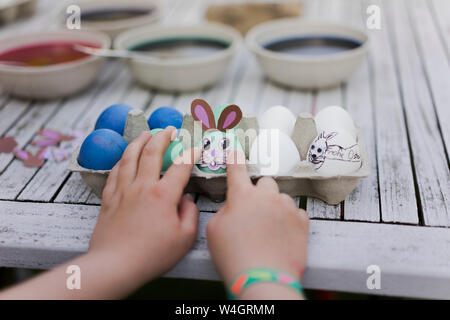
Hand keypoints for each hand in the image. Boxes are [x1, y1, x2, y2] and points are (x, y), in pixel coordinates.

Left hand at [89, 128, 200, 281]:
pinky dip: (120, 161)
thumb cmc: (152, 255)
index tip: (196, 147)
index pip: (180, 166)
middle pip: (151, 152)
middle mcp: (142, 187)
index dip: (191, 153)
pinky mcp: (108, 199)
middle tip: (169, 129)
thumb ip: (190, 214)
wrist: (115, 265)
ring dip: (138, 141)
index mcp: (163, 195)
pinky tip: (124, 158)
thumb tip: (186, 199)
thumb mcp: (184, 238)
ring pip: (129, 157)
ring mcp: (123, 191)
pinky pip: (113, 173)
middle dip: (162, 136)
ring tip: (145, 133)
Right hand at [206, 150, 308, 298]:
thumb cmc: (233, 256)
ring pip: (282, 197)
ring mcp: (287, 208)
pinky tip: (282, 234)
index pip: (237, 169)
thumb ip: (224, 211)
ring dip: (275, 206)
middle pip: (265, 181)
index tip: (235, 150)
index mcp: (242, 196)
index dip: (234, 159)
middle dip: (259, 192)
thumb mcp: (214, 231)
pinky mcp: (303, 223)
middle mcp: (267, 197)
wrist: (263, 280)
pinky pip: (297, 212)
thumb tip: (234, 207)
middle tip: (253, 210)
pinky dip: (290, 220)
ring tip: (269, 228)